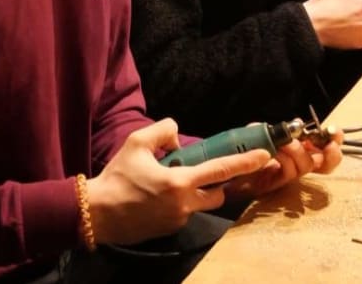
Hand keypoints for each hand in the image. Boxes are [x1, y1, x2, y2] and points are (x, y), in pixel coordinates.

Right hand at [86, 118, 269, 244]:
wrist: (97, 212)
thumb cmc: (117, 176)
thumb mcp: (137, 142)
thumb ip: (164, 131)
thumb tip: (178, 138)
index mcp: (180, 182)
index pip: (221, 170)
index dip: (246, 162)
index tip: (265, 156)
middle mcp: (184, 204)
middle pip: (218, 194)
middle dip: (217, 184)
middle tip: (202, 172)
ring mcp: (178, 220)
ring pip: (201, 205)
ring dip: (197, 194)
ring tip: (174, 184)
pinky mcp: (169, 230)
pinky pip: (185, 214)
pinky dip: (181, 203)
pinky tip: (159, 197)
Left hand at [223, 129, 343, 201]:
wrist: (213, 168)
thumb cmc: (234, 149)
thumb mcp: (254, 134)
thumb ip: (272, 131)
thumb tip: (293, 125)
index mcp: (292, 151)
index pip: (320, 149)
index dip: (332, 143)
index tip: (336, 134)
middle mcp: (292, 164)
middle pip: (322, 164)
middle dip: (328, 154)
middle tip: (327, 147)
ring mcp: (282, 176)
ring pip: (304, 168)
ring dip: (298, 153)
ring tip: (286, 146)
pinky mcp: (271, 185)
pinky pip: (286, 175)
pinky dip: (285, 162)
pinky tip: (277, 154)